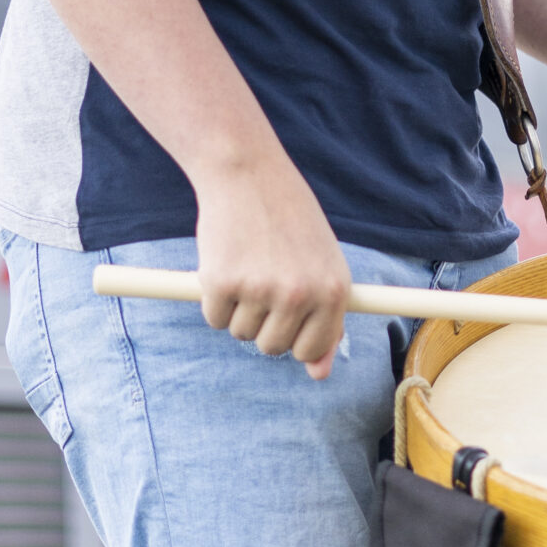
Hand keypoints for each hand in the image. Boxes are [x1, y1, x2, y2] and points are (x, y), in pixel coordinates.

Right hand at [193, 148, 351, 380]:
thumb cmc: (288, 218)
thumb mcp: (321, 263)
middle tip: (262, 281)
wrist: (247, 172)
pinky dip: (213, 298)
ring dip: (237, 308)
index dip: (295, 340)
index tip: (285, 320)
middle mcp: (301, 295)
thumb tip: (319, 374)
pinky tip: (225, 261)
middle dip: (262, 324)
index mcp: (334, 290)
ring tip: (246, 263)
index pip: (312, 349)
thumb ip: (325, 318)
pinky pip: (214, 317)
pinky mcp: (222, 284)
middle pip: (272, 347)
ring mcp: (262, 291)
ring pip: (241, 333)